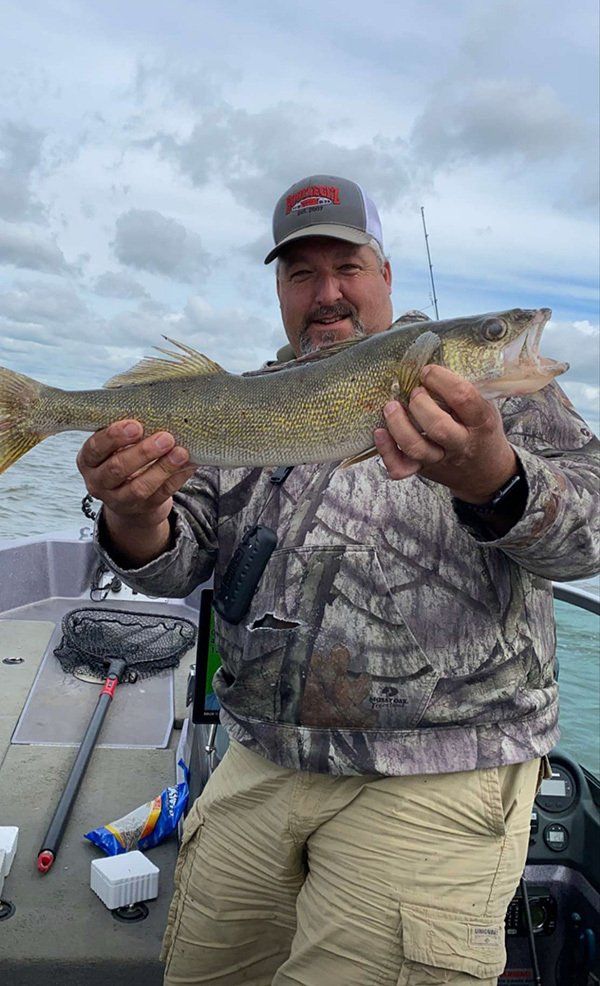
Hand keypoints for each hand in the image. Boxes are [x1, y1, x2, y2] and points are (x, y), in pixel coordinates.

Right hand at [76, 420, 195, 562]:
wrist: (128, 497)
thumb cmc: (121, 458)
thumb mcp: (114, 446)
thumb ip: (126, 431)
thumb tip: (157, 411)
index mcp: (88, 460)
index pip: (95, 448)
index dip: (113, 437)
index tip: (136, 425)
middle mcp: (98, 482)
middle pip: (117, 469)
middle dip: (142, 452)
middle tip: (165, 438)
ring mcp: (119, 500)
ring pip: (140, 487)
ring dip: (162, 468)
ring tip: (180, 452)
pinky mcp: (143, 508)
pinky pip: (161, 494)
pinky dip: (177, 478)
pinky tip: (188, 464)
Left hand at [373, 365, 517, 501]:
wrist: (485, 473)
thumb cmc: (480, 431)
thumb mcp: (485, 408)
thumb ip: (465, 390)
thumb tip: (433, 357)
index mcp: (481, 422)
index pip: (464, 397)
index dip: (442, 379)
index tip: (428, 371)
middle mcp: (461, 443)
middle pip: (438, 426)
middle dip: (420, 404)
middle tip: (414, 392)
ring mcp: (440, 459)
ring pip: (416, 448)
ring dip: (398, 424)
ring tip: (391, 406)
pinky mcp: (422, 470)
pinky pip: (400, 468)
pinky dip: (386, 451)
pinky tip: (380, 432)